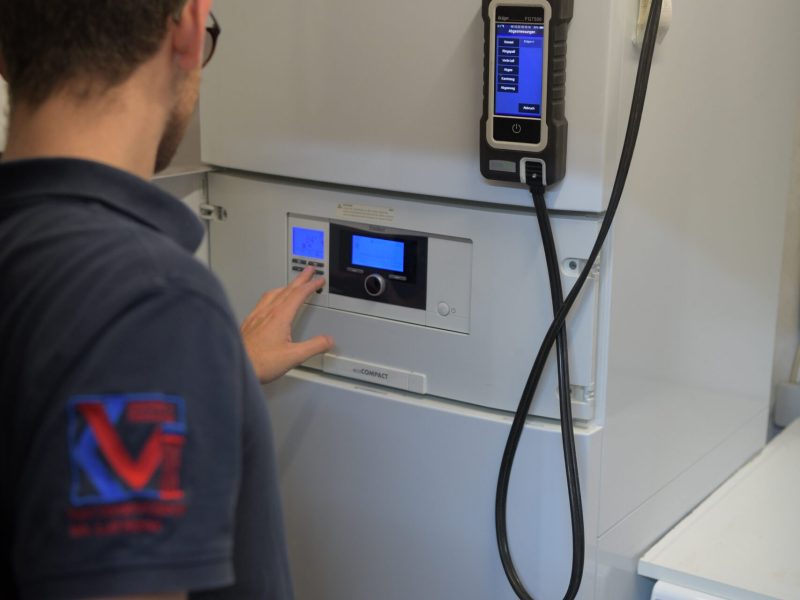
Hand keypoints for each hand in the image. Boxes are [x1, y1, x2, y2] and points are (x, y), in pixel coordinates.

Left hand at [240, 267, 333, 383]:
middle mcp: (267, 312)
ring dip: (286, 286)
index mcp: (280, 316)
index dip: (310, 285)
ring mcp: (256, 316)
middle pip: (287, 289)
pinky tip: (270, 302)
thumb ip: (314, 346)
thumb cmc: (259, 362)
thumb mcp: (293, 357)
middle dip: (300, 279)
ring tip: (292, 284)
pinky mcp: (249, 322)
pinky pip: (263, 301)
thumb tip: (328, 340)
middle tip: (308, 270)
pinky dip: (272, 295)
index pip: (298, 294)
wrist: (235, 364)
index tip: (318, 280)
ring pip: (273, 293)